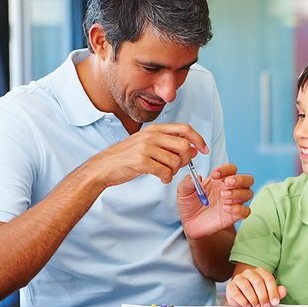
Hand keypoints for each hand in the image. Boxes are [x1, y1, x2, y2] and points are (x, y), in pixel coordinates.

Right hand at [83, 123, 206, 187]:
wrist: (102, 167)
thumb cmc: (127, 157)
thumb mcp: (147, 144)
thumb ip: (169, 144)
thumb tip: (194, 149)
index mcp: (155, 129)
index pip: (185, 129)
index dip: (198, 139)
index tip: (204, 150)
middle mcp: (151, 135)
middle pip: (184, 146)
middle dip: (187, 160)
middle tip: (179, 166)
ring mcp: (146, 148)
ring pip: (176, 161)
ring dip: (175, 171)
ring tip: (166, 172)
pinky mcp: (141, 162)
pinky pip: (166, 172)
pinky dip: (167, 178)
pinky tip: (161, 178)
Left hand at [179, 163, 253, 238]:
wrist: (191, 225)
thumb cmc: (189, 205)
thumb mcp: (183, 193)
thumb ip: (187, 183)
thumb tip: (195, 177)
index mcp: (220, 180)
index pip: (231, 169)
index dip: (225, 169)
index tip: (214, 175)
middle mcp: (230, 189)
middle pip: (247, 179)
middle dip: (240, 179)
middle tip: (227, 182)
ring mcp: (234, 202)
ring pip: (248, 193)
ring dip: (238, 193)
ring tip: (224, 196)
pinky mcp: (235, 216)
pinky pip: (246, 211)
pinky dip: (238, 209)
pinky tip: (226, 208)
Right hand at [226, 266, 286, 306]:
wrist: (240, 297)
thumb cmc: (256, 294)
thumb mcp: (268, 293)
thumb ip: (277, 291)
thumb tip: (283, 291)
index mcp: (261, 272)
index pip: (268, 278)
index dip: (273, 291)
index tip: (274, 301)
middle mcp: (250, 273)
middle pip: (258, 282)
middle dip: (263, 296)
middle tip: (265, 306)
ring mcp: (239, 278)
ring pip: (246, 286)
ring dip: (253, 298)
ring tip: (256, 306)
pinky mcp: (230, 286)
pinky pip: (236, 292)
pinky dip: (243, 301)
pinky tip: (247, 305)